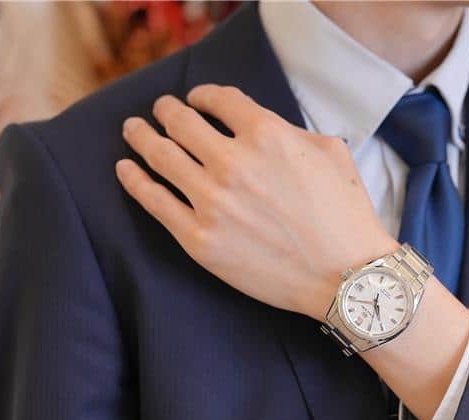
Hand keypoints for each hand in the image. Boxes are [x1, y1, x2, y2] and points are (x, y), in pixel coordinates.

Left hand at [115, 84, 396, 320]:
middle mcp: (232, 162)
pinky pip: (155, 202)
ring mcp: (212, 203)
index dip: (202, 95)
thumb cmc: (343, 216)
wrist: (343, 275)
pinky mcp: (199, 240)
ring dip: (140, 136)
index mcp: (266, 134)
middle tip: (159, 110)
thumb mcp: (329, 152)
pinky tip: (124, 169)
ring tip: (132, 130)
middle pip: (181, 123)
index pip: (218, 100)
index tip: (196, 99)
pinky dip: (134, 180)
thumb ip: (288, 130)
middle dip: (166, 110)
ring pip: (161, 156)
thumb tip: (258, 127)